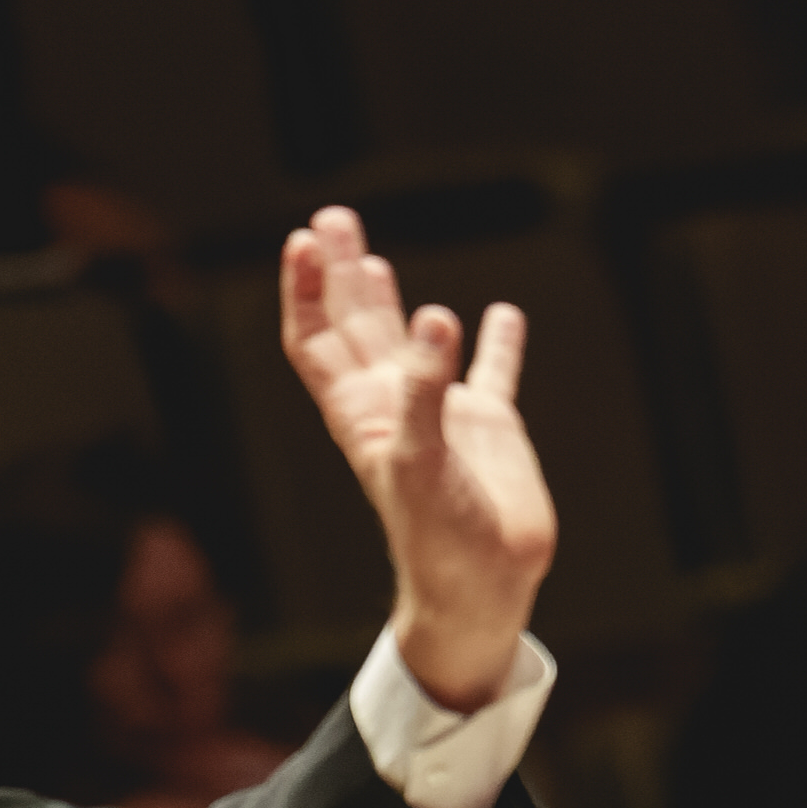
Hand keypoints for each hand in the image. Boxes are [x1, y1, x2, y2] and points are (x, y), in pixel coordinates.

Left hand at [281, 205, 552, 711]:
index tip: (304, 241)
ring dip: (391, 298)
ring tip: (372, 254)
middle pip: (354, 328)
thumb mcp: (421, 460)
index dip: (307, 291)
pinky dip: (498, 344)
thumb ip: (423, 389)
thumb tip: (435, 316)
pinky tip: (502, 315)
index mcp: (363, 413)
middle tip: (331, 219)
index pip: (319, 341)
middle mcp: (395, 405)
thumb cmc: (438, 537)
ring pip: (411, 341)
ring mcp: (442, 414)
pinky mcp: (492, 428)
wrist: (484, 589)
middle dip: (340, 275)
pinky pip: (494, 374)